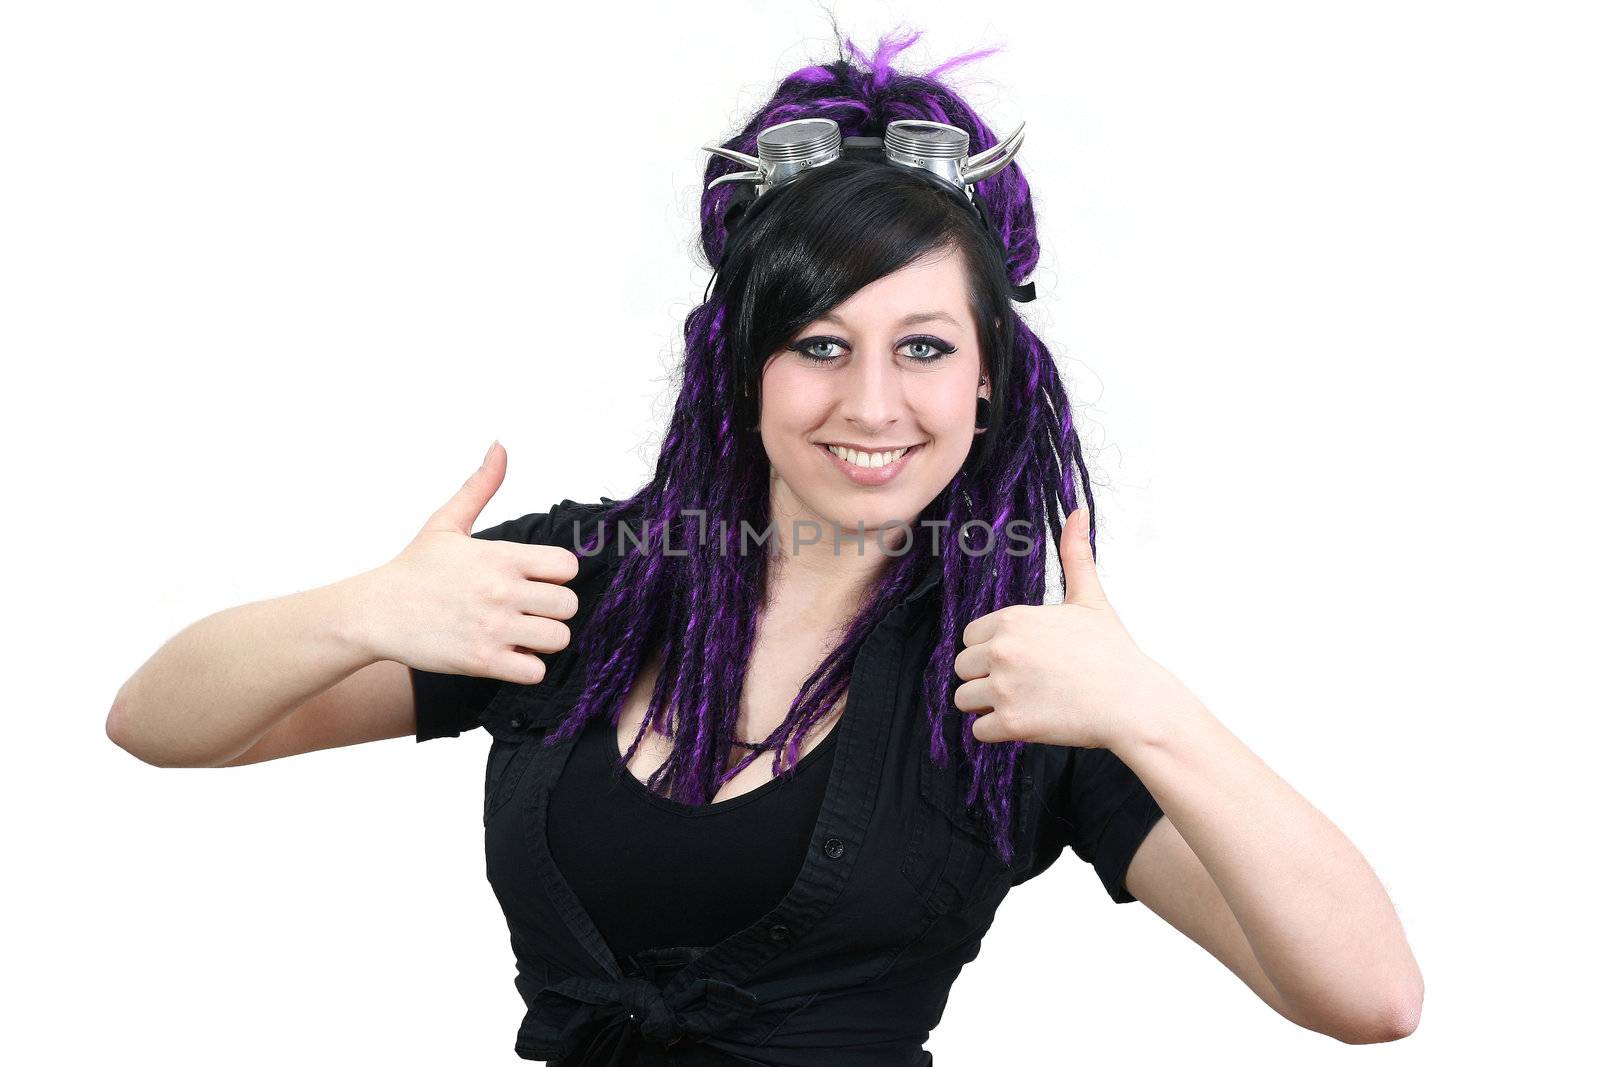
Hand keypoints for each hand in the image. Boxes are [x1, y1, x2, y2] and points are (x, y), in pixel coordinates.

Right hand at [351, 441, 579, 684]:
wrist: (374, 612)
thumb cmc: (413, 569)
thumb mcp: (446, 522)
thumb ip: (480, 486)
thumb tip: (500, 446)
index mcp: (500, 556)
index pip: (566, 566)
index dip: (558, 575)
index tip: (538, 580)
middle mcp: (501, 591)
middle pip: (569, 604)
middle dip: (555, 610)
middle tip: (533, 610)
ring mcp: (493, 628)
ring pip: (558, 638)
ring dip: (544, 639)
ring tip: (522, 633)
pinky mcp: (482, 661)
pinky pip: (535, 671)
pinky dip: (528, 667)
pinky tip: (509, 655)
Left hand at [952, 507, 1181, 750]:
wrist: (1134, 702)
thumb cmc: (1113, 653)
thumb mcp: (1090, 599)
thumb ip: (1076, 555)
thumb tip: (1078, 511)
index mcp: (1013, 619)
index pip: (970, 637)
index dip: (992, 650)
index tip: (1023, 659)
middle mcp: (1002, 649)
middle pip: (963, 667)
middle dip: (986, 678)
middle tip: (1026, 684)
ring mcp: (1004, 687)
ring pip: (964, 699)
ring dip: (987, 707)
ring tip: (1024, 703)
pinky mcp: (1011, 723)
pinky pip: (978, 732)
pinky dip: (997, 732)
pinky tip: (1027, 722)